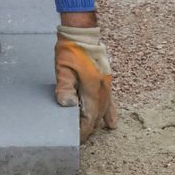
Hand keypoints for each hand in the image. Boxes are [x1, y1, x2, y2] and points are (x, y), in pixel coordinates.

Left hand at [54, 25, 117, 142]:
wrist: (82, 34)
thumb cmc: (71, 51)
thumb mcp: (63, 69)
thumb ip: (65, 88)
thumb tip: (67, 106)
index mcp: (92, 90)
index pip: (89, 119)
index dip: (82, 132)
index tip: (76, 141)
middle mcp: (102, 92)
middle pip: (96, 119)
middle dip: (88, 130)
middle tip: (78, 140)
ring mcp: (105, 87)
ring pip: (103, 112)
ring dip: (96, 123)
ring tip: (88, 133)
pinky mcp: (105, 82)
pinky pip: (109, 103)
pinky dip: (110, 115)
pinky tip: (112, 125)